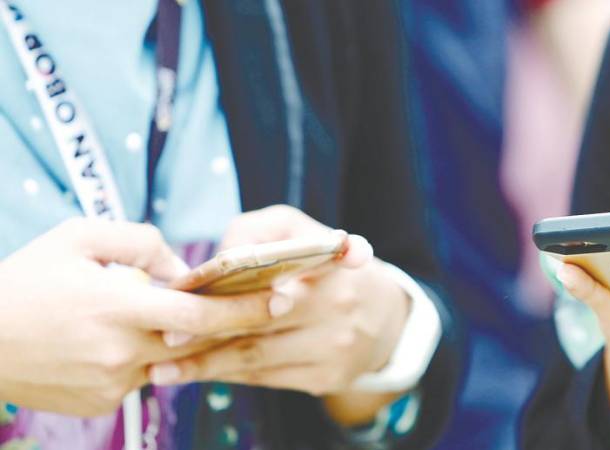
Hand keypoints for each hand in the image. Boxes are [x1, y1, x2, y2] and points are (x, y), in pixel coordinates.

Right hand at [0, 219, 280, 415]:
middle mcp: (121, 352)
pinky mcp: (100, 404)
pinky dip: (138, 357)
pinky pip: (138, 377)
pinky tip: (106, 340)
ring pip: (166, 359)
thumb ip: (142, 243)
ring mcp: (111, 384)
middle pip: (196, 341)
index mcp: (119, 307)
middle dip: (226, 324)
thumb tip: (184, 270)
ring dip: (170, 338)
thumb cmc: (26, 279)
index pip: (201, 313)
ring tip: (137, 314)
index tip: (283, 297)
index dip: (247, 307)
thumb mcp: (80, 237)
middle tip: (259, 305)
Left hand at [150, 206, 410, 422]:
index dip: (231, 286)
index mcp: (332, 265)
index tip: (185, 295)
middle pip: (259, 323)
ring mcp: (334, 349)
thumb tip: (218, 260)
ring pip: (257, 358)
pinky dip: (230, 375)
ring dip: (206, 364)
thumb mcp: (304, 230)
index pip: (279, 272)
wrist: (387, 319)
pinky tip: (198, 373)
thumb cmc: (330, 267)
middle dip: (206, 333)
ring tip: (163, 370)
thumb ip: (259, 230)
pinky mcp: (327, 379)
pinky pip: (267, 378)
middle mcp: (338, 307)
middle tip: (163, 338)